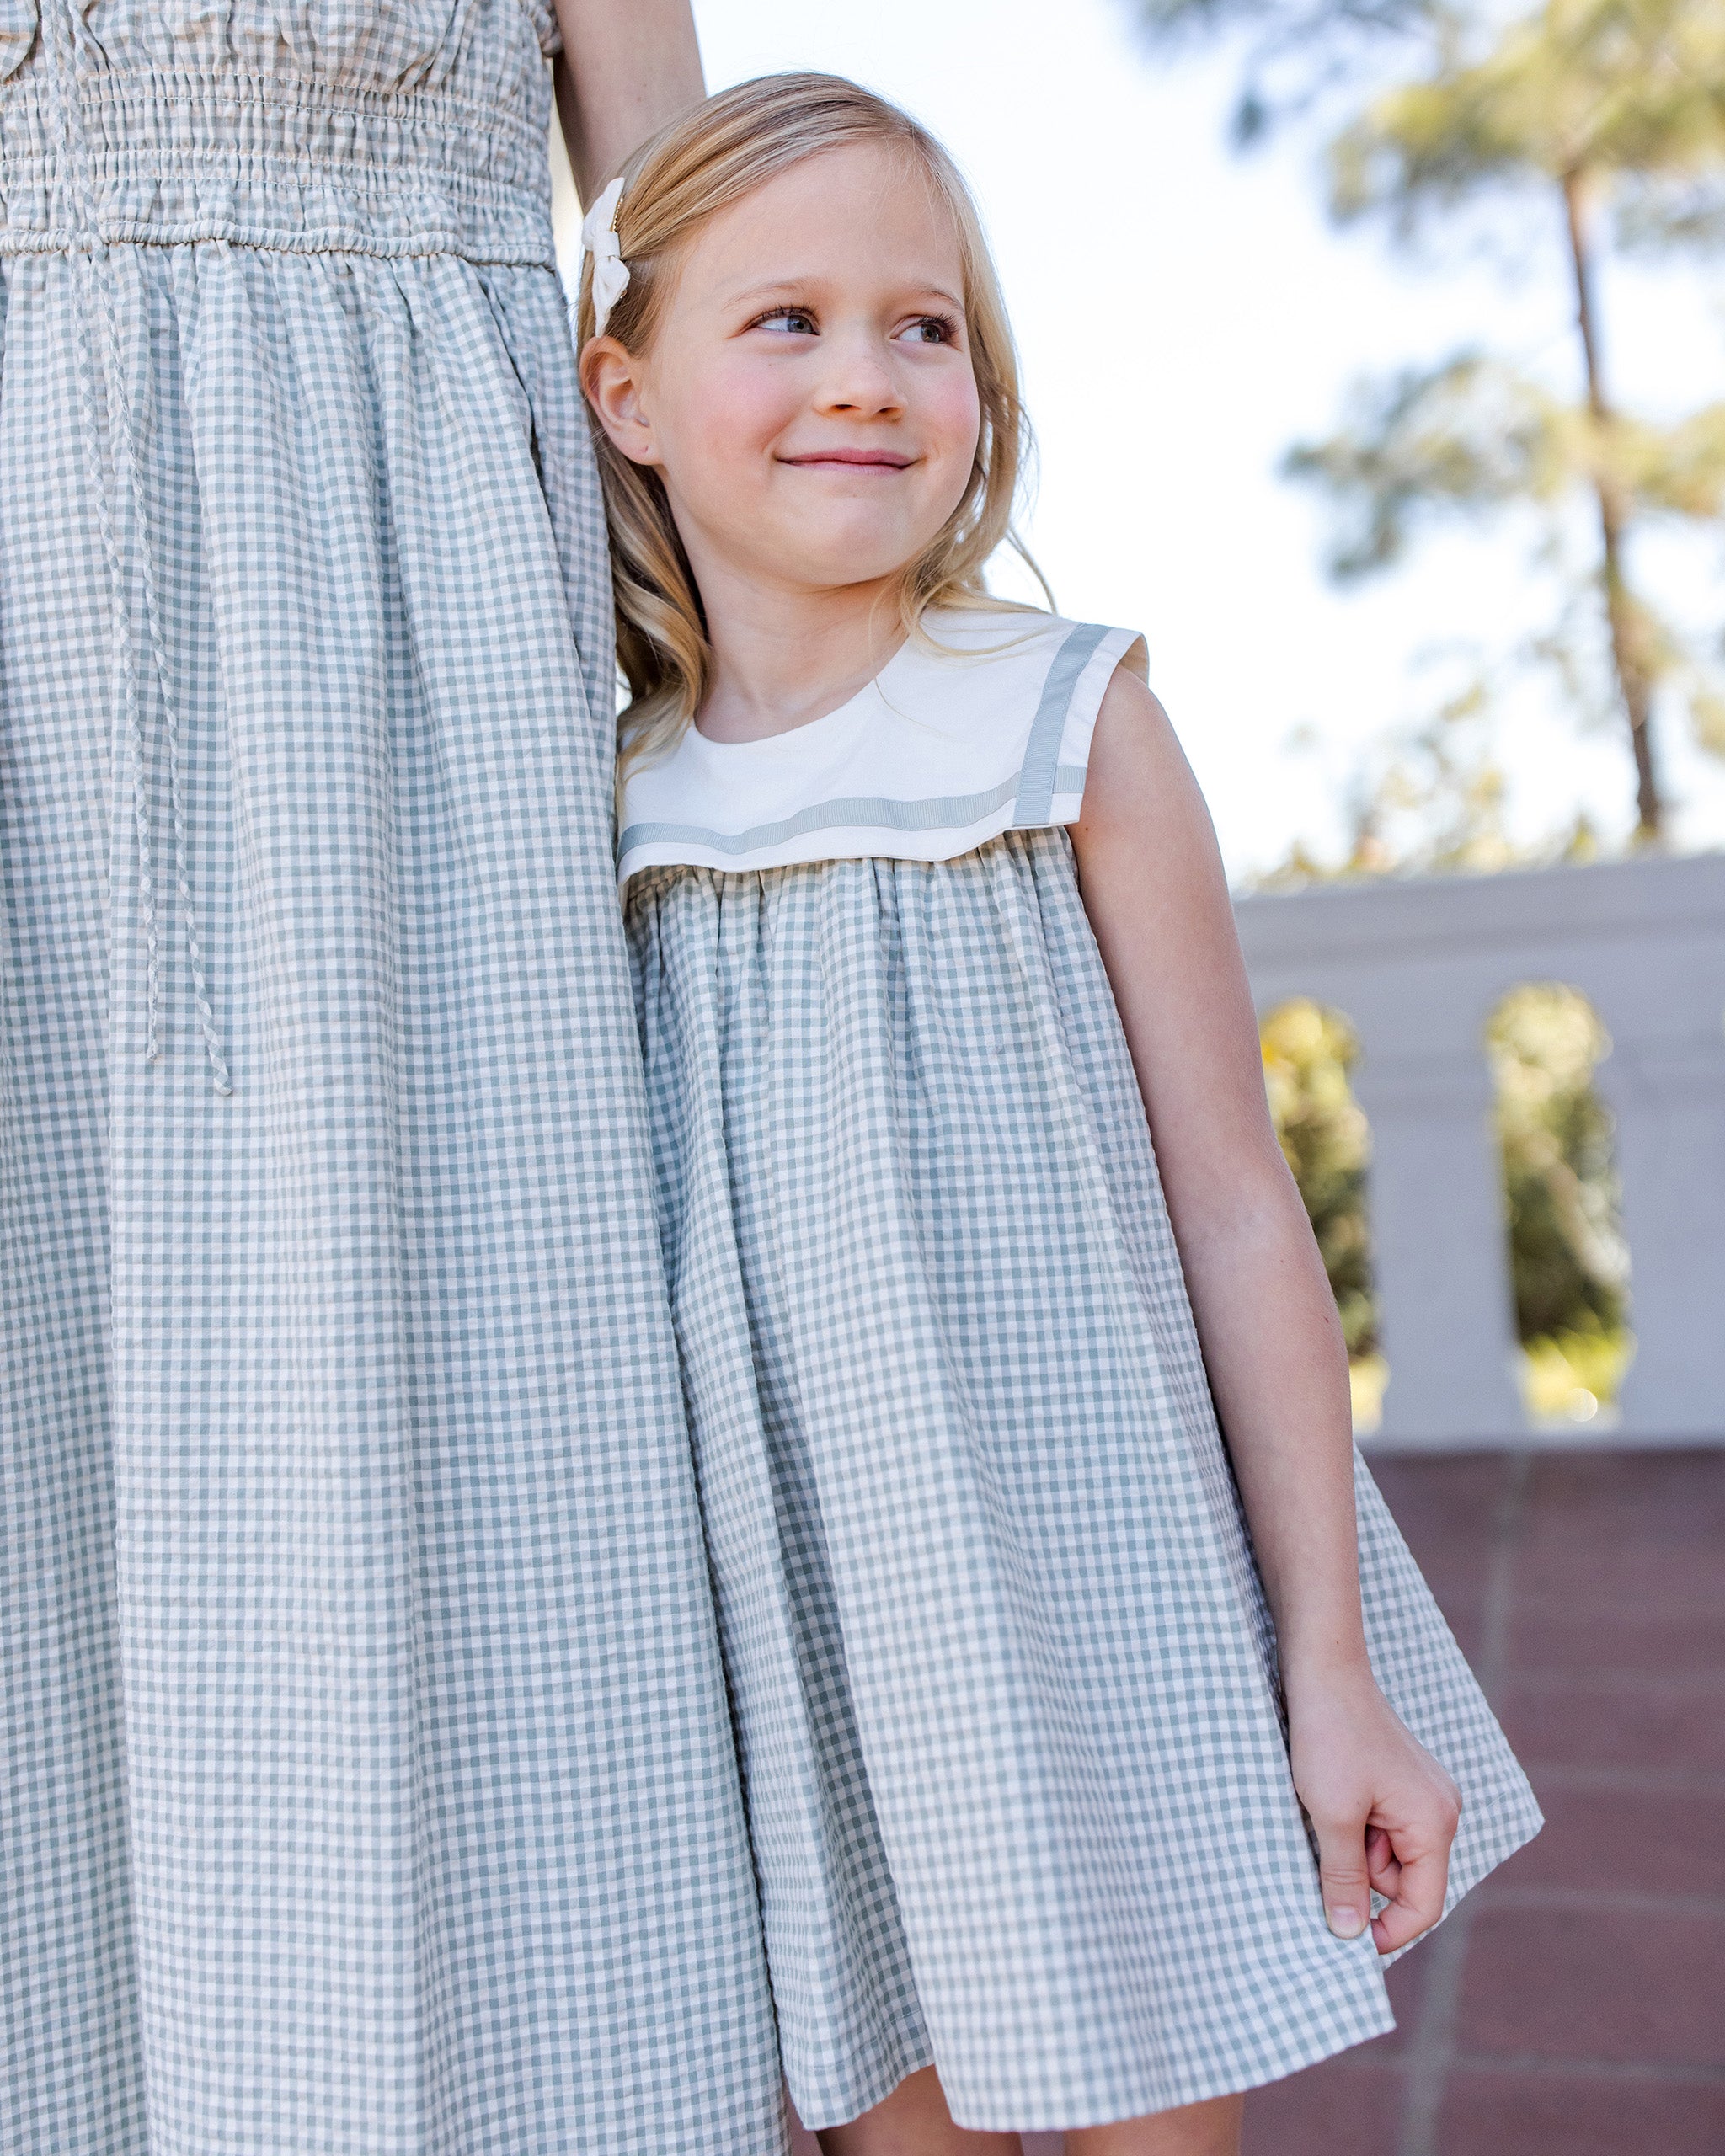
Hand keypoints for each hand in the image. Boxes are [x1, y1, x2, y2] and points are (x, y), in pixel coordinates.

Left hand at [1285, 1663, 1462, 1953]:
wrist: (1322, 1670)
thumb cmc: (1330, 1737)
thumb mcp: (1332, 1816)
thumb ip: (1344, 1879)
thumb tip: (1350, 1937)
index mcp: (1435, 1823)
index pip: (1423, 1905)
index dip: (1387, 1932)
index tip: (1342, 1940)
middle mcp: (1440, 1810)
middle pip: (1404, 1880)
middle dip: (1362, 1874)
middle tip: (1325, 1838)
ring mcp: (1422, 1793)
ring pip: (1387, 1854)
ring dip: (1352, 1847)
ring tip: (1325, 1808)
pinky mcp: (1401, 1781)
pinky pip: (1380, 1826)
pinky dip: (1353, 1825)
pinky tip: (1330, 1797)